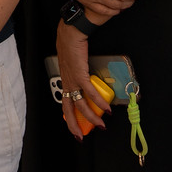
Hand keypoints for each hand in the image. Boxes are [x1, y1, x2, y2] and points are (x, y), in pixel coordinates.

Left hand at [55, 20, 106, 136]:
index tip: (75, 129)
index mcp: (65, 81)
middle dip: (75, 126)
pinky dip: (99, 102)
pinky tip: (106, 108)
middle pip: (68, 110)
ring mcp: (72, 80)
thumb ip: (78, 71)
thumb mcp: (72, 63)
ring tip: (101, 124)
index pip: (65, 104)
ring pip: (81, 105)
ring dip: (92, 117)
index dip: (69, 118)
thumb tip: (88, 77)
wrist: (70, 34)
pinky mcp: (80, 75)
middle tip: (81, 137)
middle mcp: (67, 83)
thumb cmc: (71, 45)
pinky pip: (90, 93)